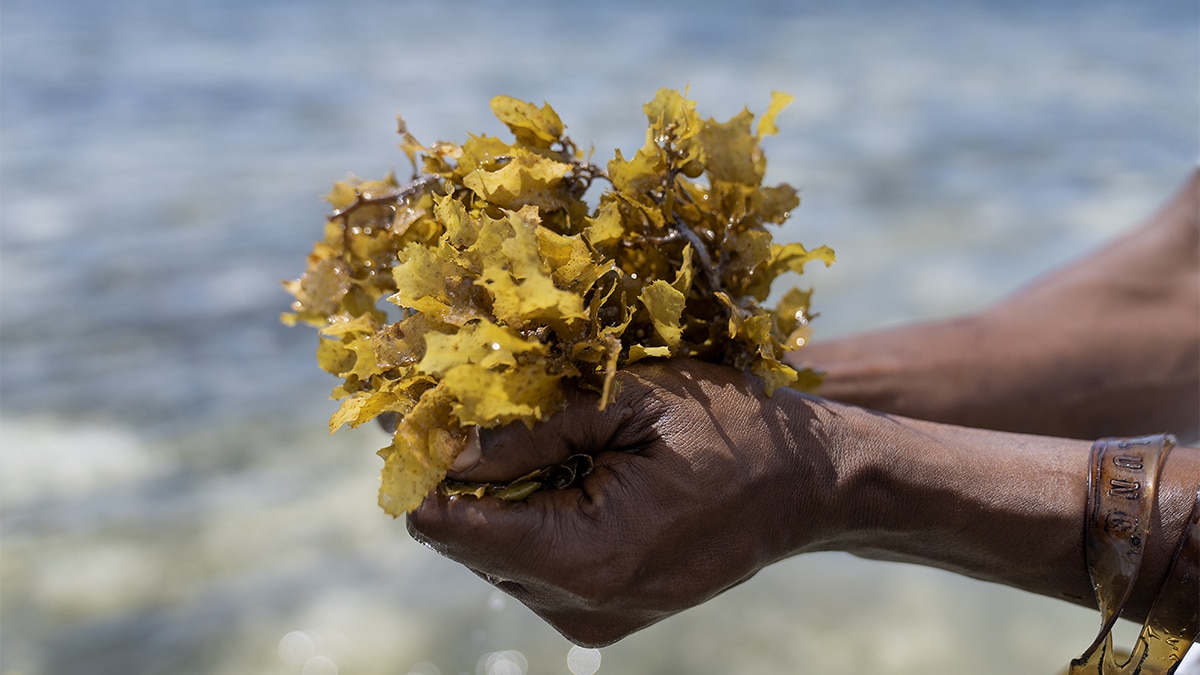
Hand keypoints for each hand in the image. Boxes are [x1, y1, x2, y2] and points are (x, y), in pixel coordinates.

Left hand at [406, 358, 833, 646]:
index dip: (426, 467)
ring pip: (493, 552)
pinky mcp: (600, 615)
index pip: (453, 527)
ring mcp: (592, 620)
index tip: (422, 411)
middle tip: (483, 407)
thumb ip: (532, 429)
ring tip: (549, 438)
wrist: (805, 486)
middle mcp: (582, 605)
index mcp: (590, 556)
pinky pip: (530, 564)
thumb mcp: (633, 403)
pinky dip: (531, 515)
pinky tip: (574, 473)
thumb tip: (444, 445)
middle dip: (462, 475)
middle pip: (465, 541)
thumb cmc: (731, 431)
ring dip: (499, 493)